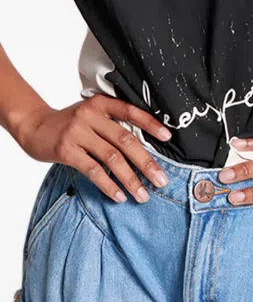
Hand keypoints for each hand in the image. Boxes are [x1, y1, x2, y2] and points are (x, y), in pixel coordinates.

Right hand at [16, 95, 171, 203]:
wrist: (34, 127)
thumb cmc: (70, 125)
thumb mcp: (91, 116)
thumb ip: (113, 126)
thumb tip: (146, 151)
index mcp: (101, 104)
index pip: (130, 111)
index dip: (150, 124)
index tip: (168, 138)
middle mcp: (90, 115)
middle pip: (125, 141)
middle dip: (146, 163)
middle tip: (161, 181)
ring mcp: (77, 132)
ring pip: (111, 158)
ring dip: (130, 179)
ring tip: (143, 195)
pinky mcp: (66, 150)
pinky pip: (93, 170)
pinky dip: (108, 185)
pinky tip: (119, 196)